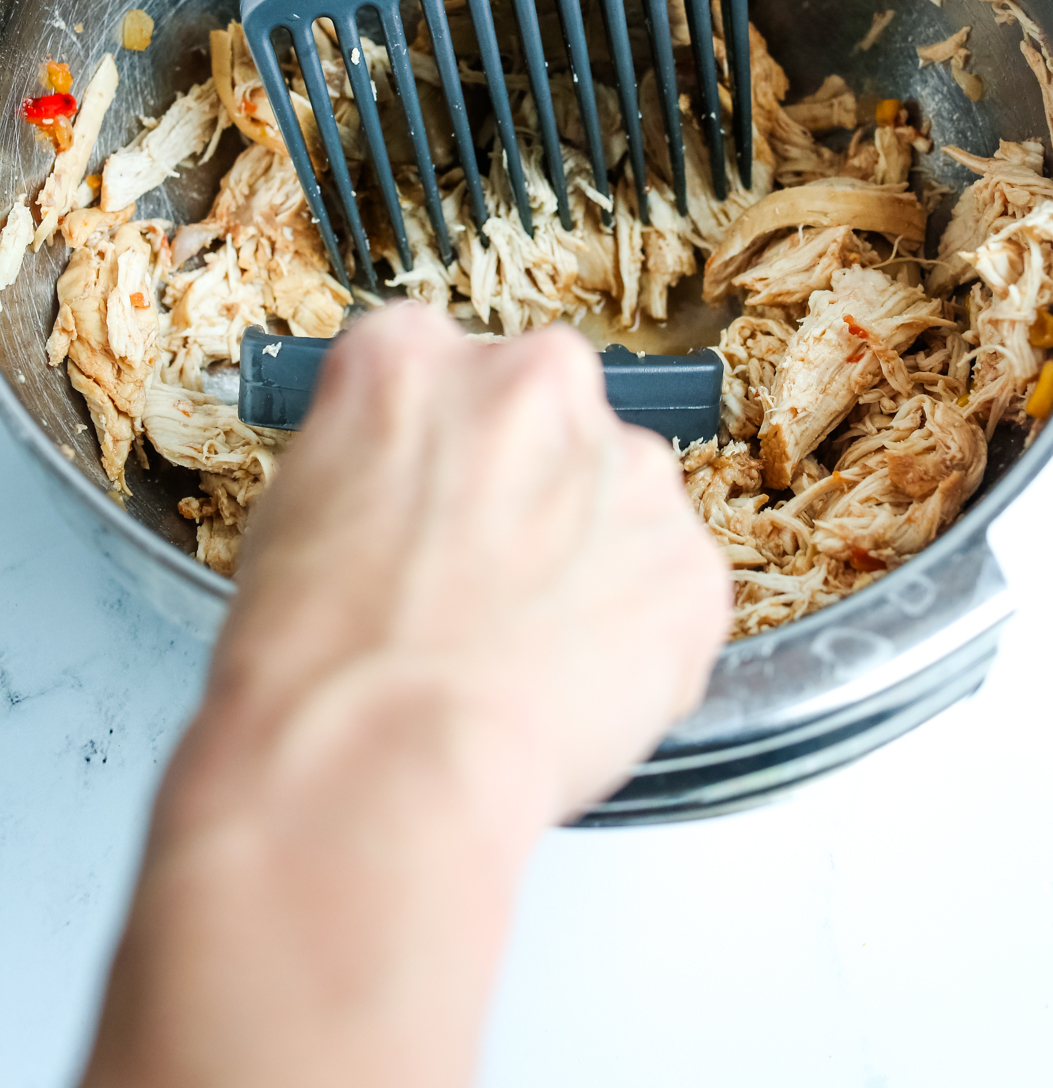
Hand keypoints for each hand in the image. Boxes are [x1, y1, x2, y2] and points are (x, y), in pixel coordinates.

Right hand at [82, 305, 727, 1087]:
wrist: (381, 764)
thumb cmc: (315, 665)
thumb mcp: (291, 512)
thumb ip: (374, 462)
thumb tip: (411, 494)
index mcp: (413, 357)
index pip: (439, 368)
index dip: (435, 452)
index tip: (431, 504)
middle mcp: (535, 383)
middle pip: (546, 420)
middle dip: (526, 491)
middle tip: (480, 586)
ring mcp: (628, 469)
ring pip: (617, 503)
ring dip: (587, 562)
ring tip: (521, 656)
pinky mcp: (691, 563)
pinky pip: (669, 593)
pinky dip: (636, 642)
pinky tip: (567, 692)